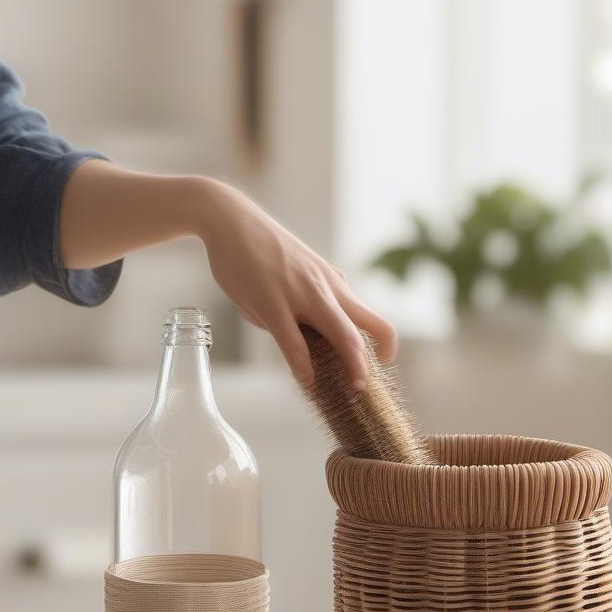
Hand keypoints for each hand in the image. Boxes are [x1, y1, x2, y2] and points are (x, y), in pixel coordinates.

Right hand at [60, 162, 396, 387]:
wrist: (229, 219)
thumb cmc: (257, 251)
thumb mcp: (294, 277)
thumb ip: (303, 307)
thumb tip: (301, 338)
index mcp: (334, 284)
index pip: (373, 318)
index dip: (383, 345)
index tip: (378, 366)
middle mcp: (327, 288)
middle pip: (369, 328)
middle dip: (373, 362)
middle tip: (365, 389)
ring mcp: (303, 295)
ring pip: (343, 336)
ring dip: (352, 367)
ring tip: (350, 391)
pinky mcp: (273, 303)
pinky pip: (294, 343)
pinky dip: (303, 367)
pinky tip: (306, 382)